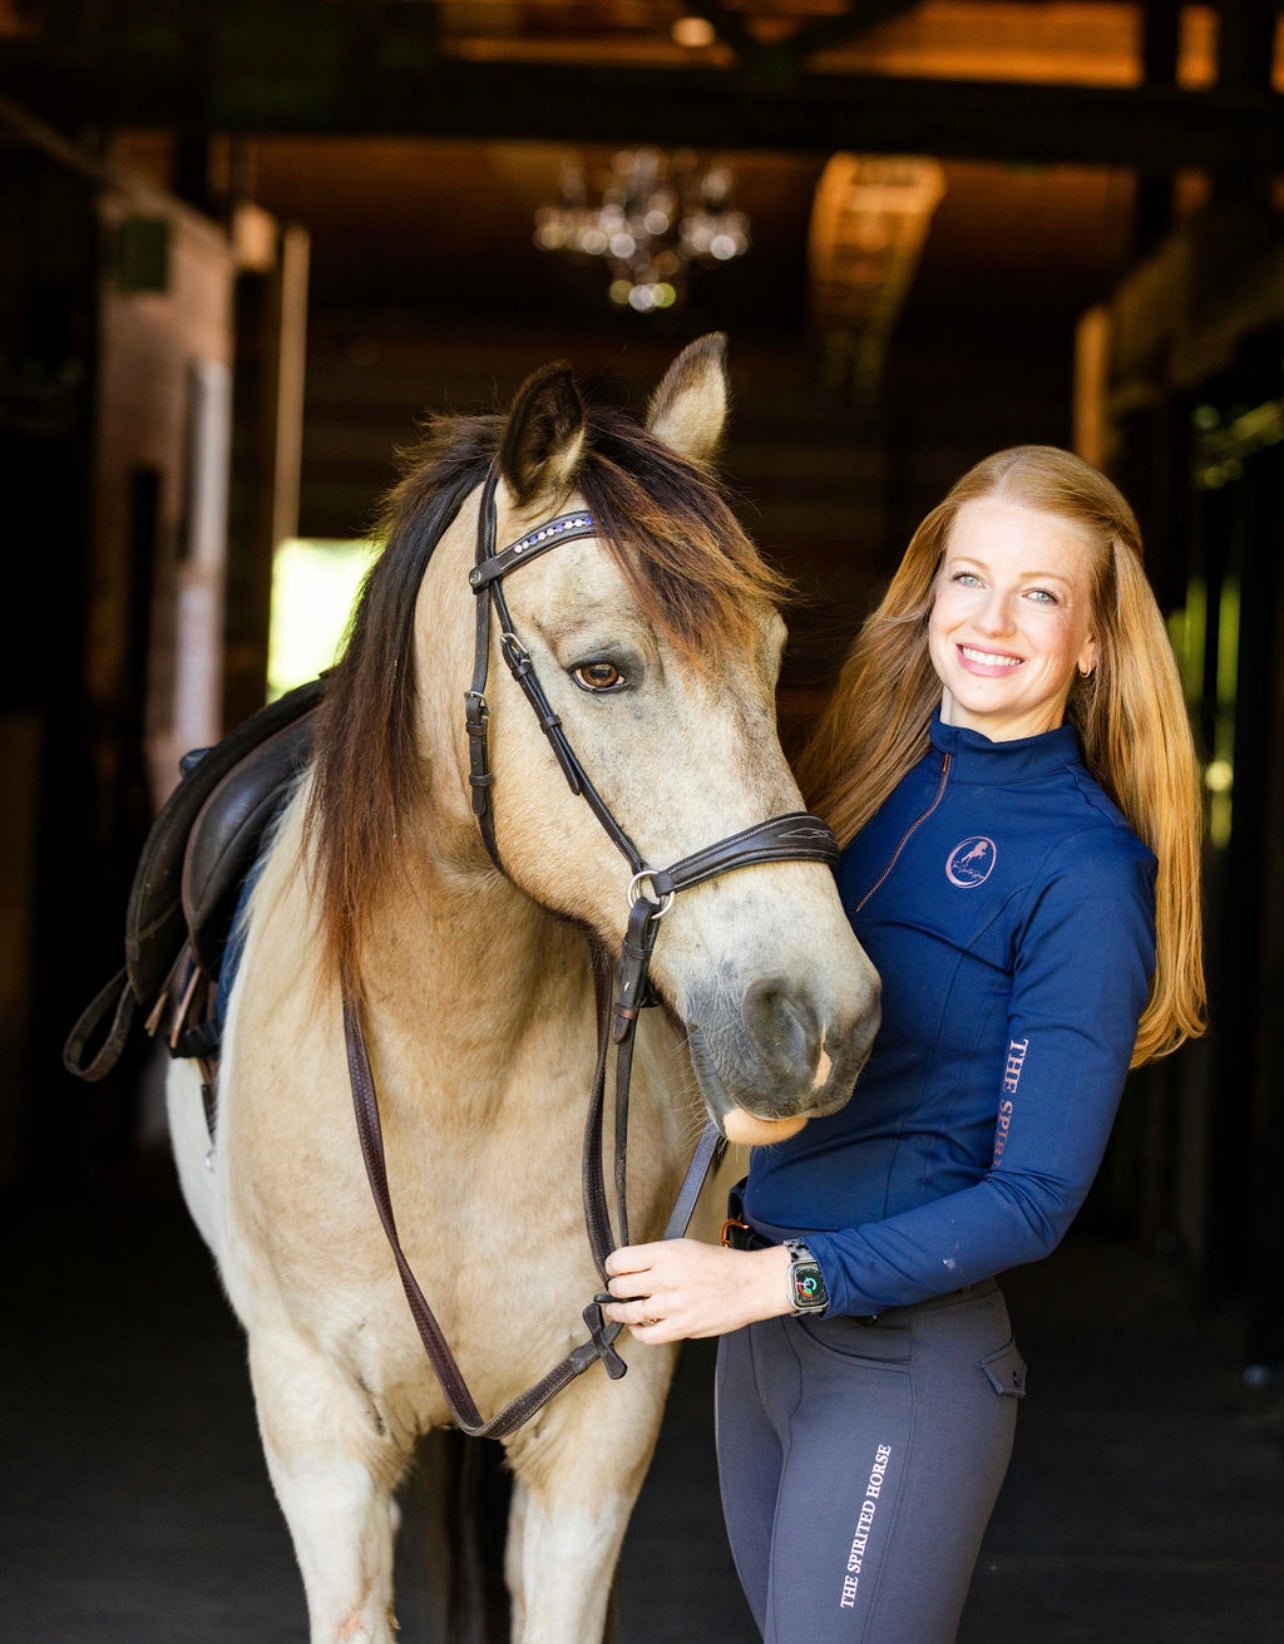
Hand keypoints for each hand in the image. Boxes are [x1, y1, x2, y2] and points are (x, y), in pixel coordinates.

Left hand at [601, 1237, 792, 1343]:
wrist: (751, 1284)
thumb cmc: (722, 1265)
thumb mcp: (686, 1247)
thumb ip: (657, 1257)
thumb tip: (632, 1268)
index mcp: (665, 1254)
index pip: (619, 1260)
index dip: (612, 1266)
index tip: (614, 1269)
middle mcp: (664, 1278)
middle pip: (619, 1287)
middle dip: (615, 1288)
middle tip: (618, 1289)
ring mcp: (671, 1305)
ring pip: (627, 1312)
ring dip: (618, 1311)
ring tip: (618, 1309)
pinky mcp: (680, 1328)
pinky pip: (646, 1336)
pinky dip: (637, 1332)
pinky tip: (638, 1326)